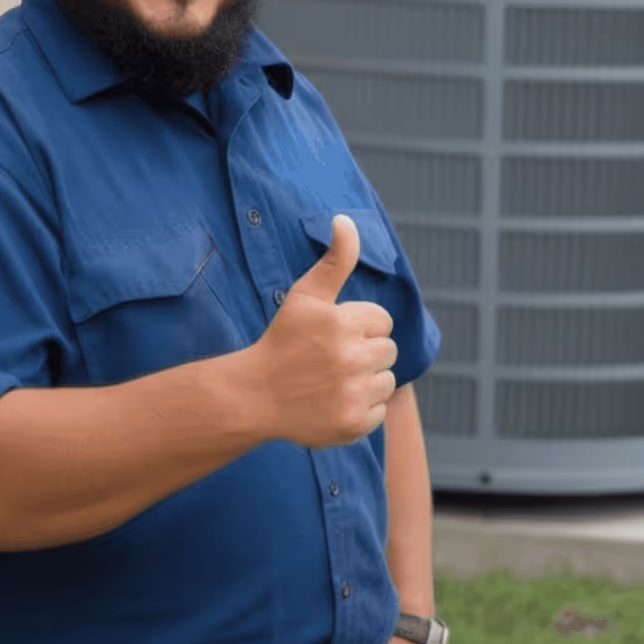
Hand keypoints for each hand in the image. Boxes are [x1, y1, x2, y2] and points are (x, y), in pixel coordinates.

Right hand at [249, 213, 397, 448]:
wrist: (254, 396)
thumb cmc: (282, 340)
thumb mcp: (306, 295)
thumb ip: (335, 259)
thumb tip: (346, 219)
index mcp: (343, 322)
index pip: (382, 321)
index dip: (358, 325)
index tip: (332, 334)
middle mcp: (352, 357)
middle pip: (388, 351)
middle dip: (365, 352)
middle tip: (331, 358)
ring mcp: (353, 393)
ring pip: (386, 382)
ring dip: (366, 381)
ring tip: (331, 380)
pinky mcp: (353, 423)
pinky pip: (378, 412)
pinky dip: (360, 409)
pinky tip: (332, 402)